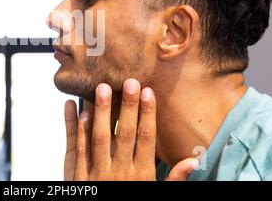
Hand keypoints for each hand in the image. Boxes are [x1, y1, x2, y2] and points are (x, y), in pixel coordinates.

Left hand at [64, 78, 197, 180]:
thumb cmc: (132, 200)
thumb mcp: (156, 192)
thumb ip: (174, 178)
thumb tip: (194, 159)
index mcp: (140, 175)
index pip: (145, 139)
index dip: (147, 114)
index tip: (148, 92)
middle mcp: (120, 172)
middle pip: (124, 134)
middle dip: (127, 107)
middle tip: (129, 82)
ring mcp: (98, 173)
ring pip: (99, 138)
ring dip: (100, 112)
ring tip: (101, 87)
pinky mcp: (80, 176)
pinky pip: (78, 149)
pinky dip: (77, 129)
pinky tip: (79, 109)